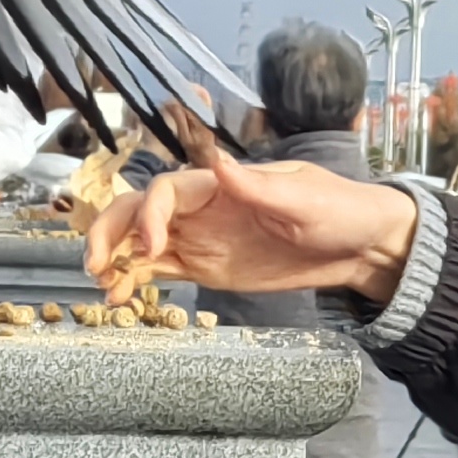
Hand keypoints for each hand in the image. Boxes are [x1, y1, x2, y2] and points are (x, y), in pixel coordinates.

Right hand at [84, 136, 417, 303]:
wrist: (362, 246)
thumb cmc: (340, 208)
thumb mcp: (305, 195)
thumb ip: (257, 184)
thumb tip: (217, 161)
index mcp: (221, 184)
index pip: (166, 190)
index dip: (149, 214)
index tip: (150, 245)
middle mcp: (202, 208)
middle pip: (139, 212)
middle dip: (111, 232)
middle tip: (95, 264)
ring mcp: (201, 239)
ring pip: (141, 243)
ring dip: (116, 260)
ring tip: (103, 288)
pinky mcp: (207, 267)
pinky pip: (161, 271)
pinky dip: (135, 280)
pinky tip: (121, 297)